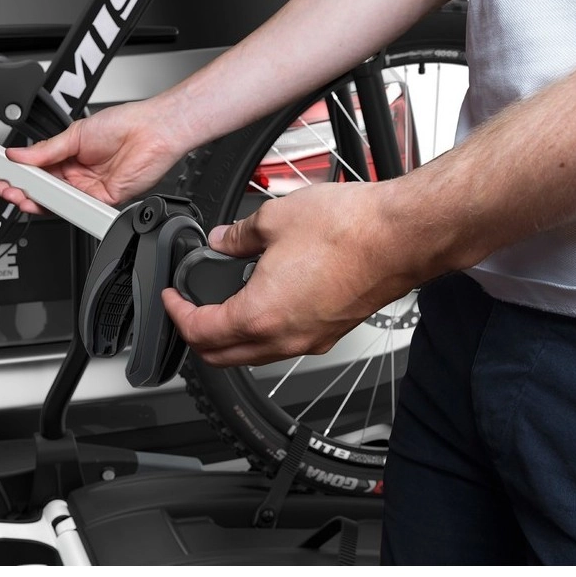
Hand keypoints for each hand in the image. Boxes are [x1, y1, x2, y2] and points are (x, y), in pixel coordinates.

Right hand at [0, 101, 186, 213]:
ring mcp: (88, 188)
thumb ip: (46, 150)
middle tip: (3, 186)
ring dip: (34, 199)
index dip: (18, 171)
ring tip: (17, 194)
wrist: (152, 131)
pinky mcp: (101, 199)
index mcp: (68, 154)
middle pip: (43, 188)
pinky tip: (45, 199)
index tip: (0, 170)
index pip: (36, 168)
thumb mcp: (75, 133)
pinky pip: (76, 207)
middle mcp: (77, 173)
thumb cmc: (123, 124)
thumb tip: (18, 154)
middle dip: (20, 189)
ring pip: (56, 201)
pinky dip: (59, 205)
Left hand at [161, 181, 419, 366]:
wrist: (403, 236)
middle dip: (197, 336)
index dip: (176, 314)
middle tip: (188, 309)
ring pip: (253, 356)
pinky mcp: (330, 332)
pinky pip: (282, 346)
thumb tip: (223, 240)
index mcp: (259, 315)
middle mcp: (283, 338)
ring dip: (229, 339)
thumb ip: (238, 236)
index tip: (172, 298)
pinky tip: (263, 302)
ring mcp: (309, 340)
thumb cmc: (350, 230)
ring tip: (221, 305)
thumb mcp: (274, 219)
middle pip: (221, 357)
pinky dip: (261, 334)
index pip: (200, 332)